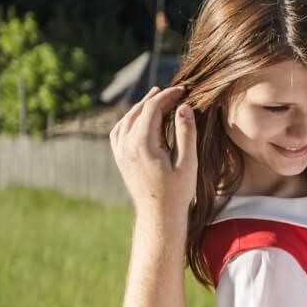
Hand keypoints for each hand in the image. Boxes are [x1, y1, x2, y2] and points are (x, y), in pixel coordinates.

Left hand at [109, 85, 196, 220]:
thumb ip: (186, 133)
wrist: (159, 215)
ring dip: (142, 106)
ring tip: (156, 98)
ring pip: (127, 119)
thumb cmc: (177, 192)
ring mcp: (120, 152)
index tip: (183, 90)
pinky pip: (119, 131)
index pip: (152, 108)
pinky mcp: (120, 158)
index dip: (168, 96)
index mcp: (143, 144)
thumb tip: (184, 107)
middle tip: (174, 92)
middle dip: (156, 98)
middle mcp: (126, 145)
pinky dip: (130, 119)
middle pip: (138, 111)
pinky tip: (140, 118)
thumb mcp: (187, 163)